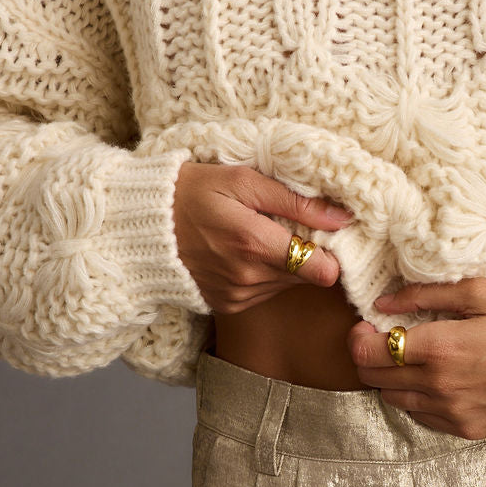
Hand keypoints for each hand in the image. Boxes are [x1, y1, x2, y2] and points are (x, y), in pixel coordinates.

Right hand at [171, 160, 352, 312]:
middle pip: (307, 277)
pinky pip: (264, 293)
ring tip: (257, 236)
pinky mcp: (227, 305)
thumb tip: (342, 218)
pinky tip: (241, 252)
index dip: (330, 251)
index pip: (323, 270)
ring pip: (287, 286)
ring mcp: (236, 295)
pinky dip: (262, 274)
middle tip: (285, 226)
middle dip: (306, 252)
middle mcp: (248, 277)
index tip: (323, 232)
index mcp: (255, 244)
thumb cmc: (194, 192)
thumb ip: (296, 201)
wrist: (143, 224)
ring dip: (283, 263)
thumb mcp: (243, 181)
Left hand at [348, 277, 485, 439]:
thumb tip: (384, 302)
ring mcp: (449, 411)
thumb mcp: (480, 293)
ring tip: (412, 360)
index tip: (367, 326)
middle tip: (385, 340)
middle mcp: (437, 385)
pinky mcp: (463, 429)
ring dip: (391, 378)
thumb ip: (426, 293)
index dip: (358, 337)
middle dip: (370, 356)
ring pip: (393, 398)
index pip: (368, 351)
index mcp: (438, 348)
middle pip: (373, 377)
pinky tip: (434, 380)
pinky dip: (416, 398)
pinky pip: (420, 416)